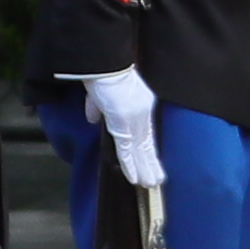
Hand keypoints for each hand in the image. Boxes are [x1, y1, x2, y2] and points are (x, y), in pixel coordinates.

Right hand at [77, 66, 163, 189]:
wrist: (103, 64)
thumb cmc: (101, 74)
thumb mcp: (99, 95)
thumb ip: (98, 108)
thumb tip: (93, 118)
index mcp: (141, 105)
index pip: (146, 133)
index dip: (147, 150)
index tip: (152, 163)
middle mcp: (143, 113)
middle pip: (147, 144)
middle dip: (150, 164)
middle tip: (156, 181)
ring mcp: (135, 119)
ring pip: (141, 150)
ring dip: (144, 169)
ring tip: (151, 184)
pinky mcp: (124, 124)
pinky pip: (128, 150)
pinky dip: (131, 165)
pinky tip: (136, 178)